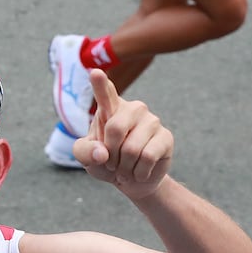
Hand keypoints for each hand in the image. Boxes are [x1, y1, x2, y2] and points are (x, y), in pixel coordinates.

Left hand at [73, 69, 171, 198]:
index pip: (105, 92)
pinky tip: (139, 172)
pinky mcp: (166, 137)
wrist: (130, 180)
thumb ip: (85, 152)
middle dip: (110, 154)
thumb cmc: (106, 162)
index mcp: (110, 108)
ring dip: (124, 166)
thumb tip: (102, 153)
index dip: (100, 83)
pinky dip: (138, 172)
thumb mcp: (87, 158)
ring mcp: (151, 121)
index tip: (95, 72)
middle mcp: (133, 109)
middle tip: (111, 163)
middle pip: (115, 128)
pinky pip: (147, 157)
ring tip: (125, 167)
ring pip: (131, 148)